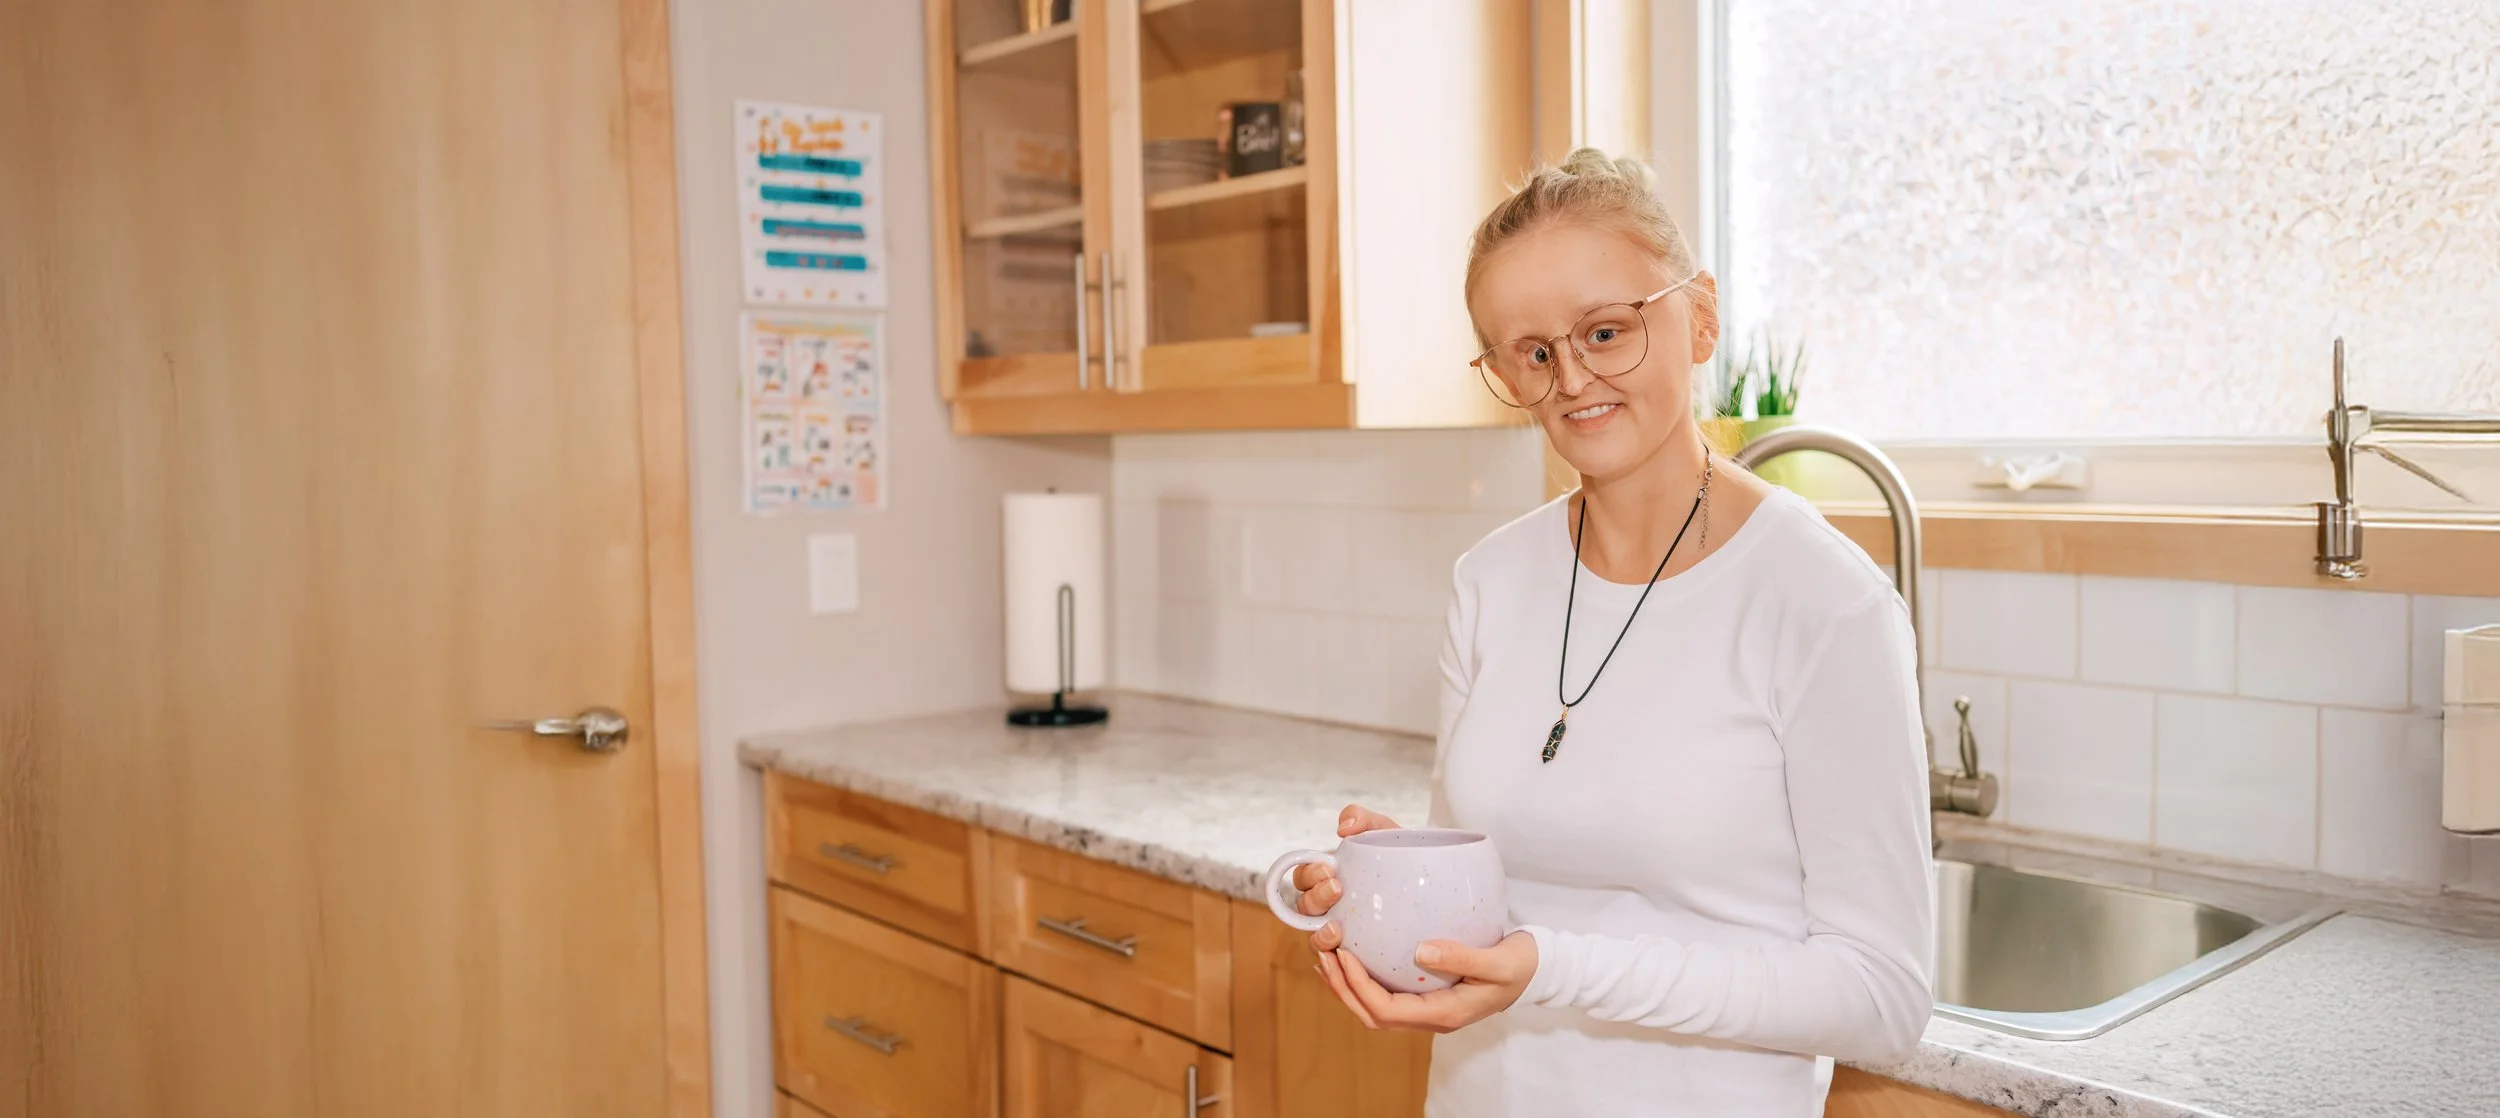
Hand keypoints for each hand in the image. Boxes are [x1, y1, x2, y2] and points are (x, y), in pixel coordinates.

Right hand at [1291, 804, 1399, 954]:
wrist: (1435, 886)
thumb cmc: (1403, 857)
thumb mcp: (1386, 832)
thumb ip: (1364, 819)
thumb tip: (1342, 828)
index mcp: (1328, 877)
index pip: (1303, 878)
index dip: (1308, 874)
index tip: (1329, 867)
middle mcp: (1329, 906)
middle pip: (1304, 908)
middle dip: (1315, 898)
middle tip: (1338, 888)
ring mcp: (1342, 931)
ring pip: (1315, 938)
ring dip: (1320, 934)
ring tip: (1338, 927)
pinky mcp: (1359, 953)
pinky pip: (1338, 962)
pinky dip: (1335, 959)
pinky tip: (1345, 952)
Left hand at [1314, 932, 1538, 1033]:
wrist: (1536, 971)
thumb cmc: (1520, 965)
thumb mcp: (1498, 960)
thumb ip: (1462, 956)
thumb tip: (1422, 950)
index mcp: (1445, 1014)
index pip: (1388, 1010)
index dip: (1359, 988)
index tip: (1343, 956)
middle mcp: (1431, 1018)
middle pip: (1373, 1015)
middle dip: (1342, 988)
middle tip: (1323, 954)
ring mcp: (1427, 1009)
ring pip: (1375, 1008)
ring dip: (1347, 985)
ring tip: (1326, 956)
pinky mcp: (1427, 996)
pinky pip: (1385, 995)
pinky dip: (1361, 980)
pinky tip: (1350, 957)